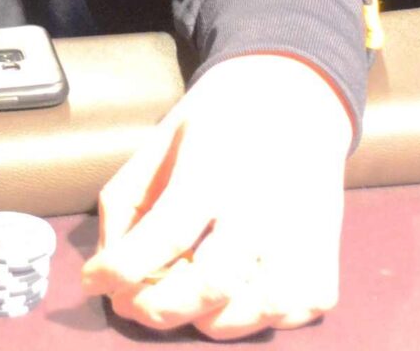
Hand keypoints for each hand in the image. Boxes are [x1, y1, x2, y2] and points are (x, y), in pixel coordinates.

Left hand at [81, 53, 352, 338]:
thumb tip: (111, 272)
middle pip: (210, 286)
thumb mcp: (159, 144)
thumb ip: (127, 204)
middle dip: (159, 309)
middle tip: (133, 303)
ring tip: (181, 295)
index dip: (120, 270)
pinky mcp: (325, 269)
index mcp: (217, 168)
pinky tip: (231, 292)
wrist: (296, 99)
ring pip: (246, 314)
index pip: (166, 236)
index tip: (94, 281)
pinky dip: (249, 318)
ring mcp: (302, 243)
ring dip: (201, 319)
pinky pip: (283, 318)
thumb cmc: (216, 122)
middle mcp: (265, 208)